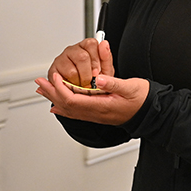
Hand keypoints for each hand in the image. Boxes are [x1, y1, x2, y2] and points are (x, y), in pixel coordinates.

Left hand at [34, 71, 148, 125]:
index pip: (73, 99)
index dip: (61, 88)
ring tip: (43, 90)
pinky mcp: (97, 112)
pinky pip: (75, 111)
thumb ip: (113, 83)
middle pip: (66, 105)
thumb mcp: (131, 87)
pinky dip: (63, 106)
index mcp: (101, 106)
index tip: (55, 76)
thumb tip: (98, 79)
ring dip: (54, 98)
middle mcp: (96, 113)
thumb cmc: (142, 100)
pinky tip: (57, 105)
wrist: (151, 112)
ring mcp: (96, 114)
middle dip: (51, 93)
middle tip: (39, 83)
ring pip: (68, 109)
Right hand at [46, 38, 114, 90]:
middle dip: (88, 74)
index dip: (96, 60)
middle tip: (90, 81)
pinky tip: (74, 86)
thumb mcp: (105, 70)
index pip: (91, 44)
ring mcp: (61, 59)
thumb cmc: (93, 79)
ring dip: (79, 82)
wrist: (81, 94)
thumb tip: (104, 44)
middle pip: (82, 57)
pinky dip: (70, 86)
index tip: (97, 71)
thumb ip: (106, 58)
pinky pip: (61, 80)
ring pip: (72, 70)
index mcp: (86, 47)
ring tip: (82, 85)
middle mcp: (73, 51)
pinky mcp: (53, 71)